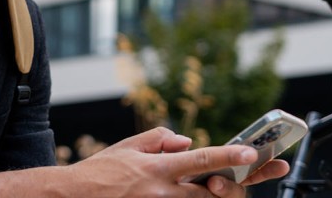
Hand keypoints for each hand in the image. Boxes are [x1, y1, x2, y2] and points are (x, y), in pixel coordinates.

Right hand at [0, 127, 289, 197]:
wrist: (70, 197)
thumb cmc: (99, 172)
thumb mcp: (129, 146)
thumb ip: (161, 139)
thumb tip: (187, 141)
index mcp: (158, 168)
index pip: (202, 159)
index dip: (231, 156)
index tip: (253, 152)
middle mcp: (163, 192)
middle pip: (214, 192)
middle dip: (239, 184)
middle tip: (261, 171)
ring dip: (220, 195)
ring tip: (230, 181)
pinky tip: (203, 192)